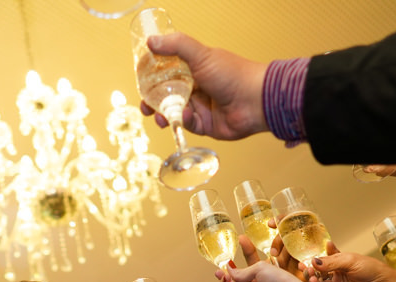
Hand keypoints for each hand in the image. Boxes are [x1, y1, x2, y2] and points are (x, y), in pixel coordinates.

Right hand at [140, 32, 267, 140]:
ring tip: (158, 116)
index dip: (153, 76)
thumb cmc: (232, 74)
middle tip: (144, 105)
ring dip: (163, 114)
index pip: (167, 70)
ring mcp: (200, 106)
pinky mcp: (205, 124)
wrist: (255, 101)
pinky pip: (187, 124)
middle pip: (167, 94)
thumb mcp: (201, 55)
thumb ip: (176, 46)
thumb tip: (151, 41)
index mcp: (194, 67)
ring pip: (174, 111)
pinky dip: (183, 121)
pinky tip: (185, 116)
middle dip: (153, 100)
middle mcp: (196, 86)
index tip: (140, 80)